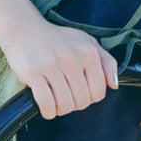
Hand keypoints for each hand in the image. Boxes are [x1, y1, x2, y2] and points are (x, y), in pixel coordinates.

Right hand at [0, 17, 117, 119]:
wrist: (25, 29)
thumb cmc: (58, 39)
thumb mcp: (87, 42)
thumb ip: (107, 62)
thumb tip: (115, 85)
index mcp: (88, 52)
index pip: (99, 92)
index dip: (90, 98)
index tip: (81, 92)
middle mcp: (72, 58)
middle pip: (82, 101)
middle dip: (75, 105)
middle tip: (66, 96)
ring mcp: (51, 65)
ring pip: (65, 105)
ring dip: (61, 110)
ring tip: (56, 101)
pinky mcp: (33, 72)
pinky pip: (46, 102)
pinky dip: (48, 111)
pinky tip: (47, 108)